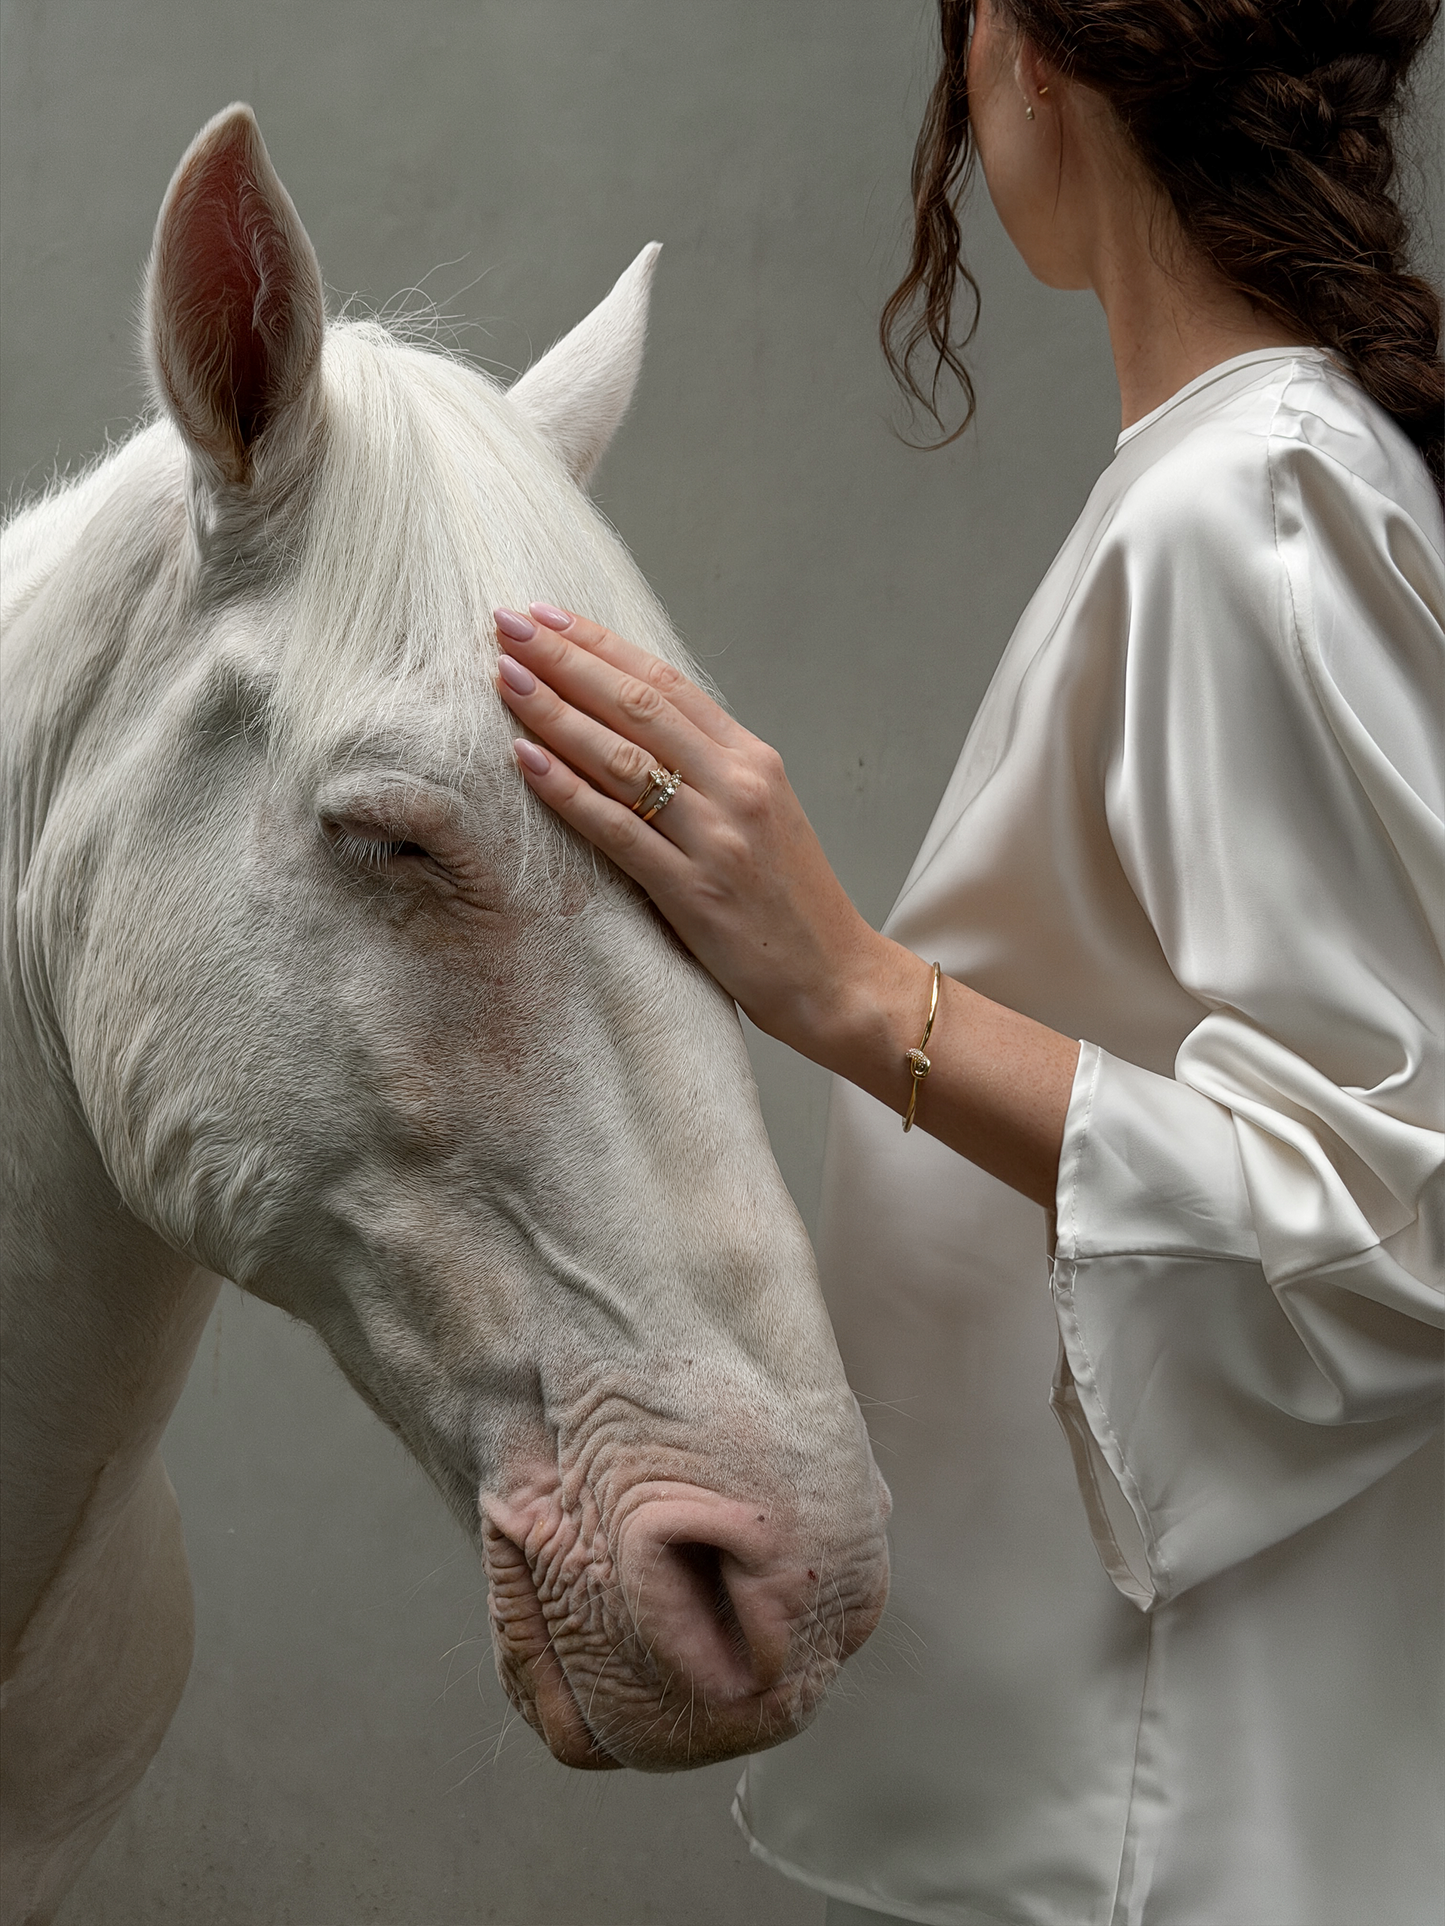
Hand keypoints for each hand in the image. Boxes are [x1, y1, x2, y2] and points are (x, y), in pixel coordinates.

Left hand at [493, 602, 1078, 1206]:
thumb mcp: (761, 814)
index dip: (601, 643)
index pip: (665, 684)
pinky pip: (619, 830)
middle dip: (566, 658)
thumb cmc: (789, 902)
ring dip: (555, 713)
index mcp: (753, 759)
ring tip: (504, 678)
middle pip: (637, 704)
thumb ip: (707, 768)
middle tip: (505, 623)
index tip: (546, 614)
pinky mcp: (696, 892)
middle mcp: (738, 786)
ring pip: (622, 758)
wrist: (838, 979)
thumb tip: (632, 725)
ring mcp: (718, 837)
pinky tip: (524, 759)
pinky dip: (568, 791)